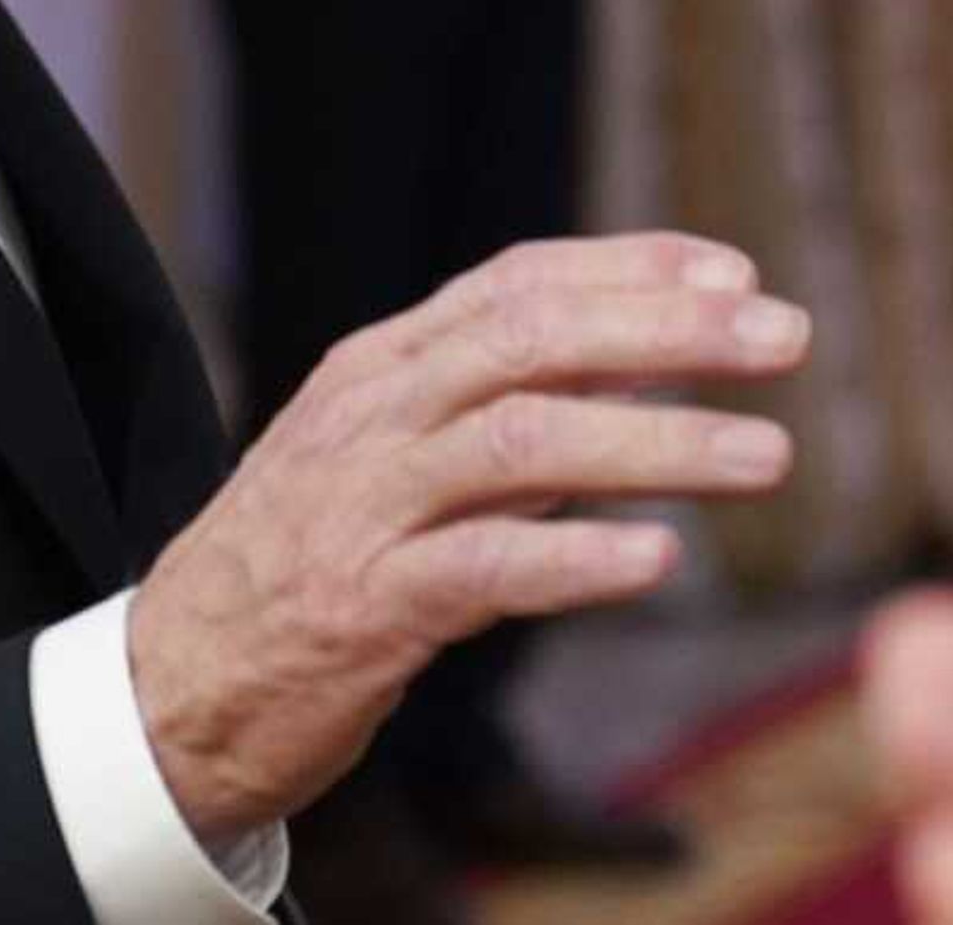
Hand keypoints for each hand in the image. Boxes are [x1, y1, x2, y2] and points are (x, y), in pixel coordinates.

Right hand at [128, 234, 808, 839]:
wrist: (169, 685)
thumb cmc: (304, 565)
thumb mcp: (394, 460)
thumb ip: (506, 412)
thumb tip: (644, 365)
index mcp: (381, 365)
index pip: (517, 282)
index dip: (631, 268)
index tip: (738, 276)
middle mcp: (373, 416)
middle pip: (532, 339)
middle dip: (668, 332)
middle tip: (783, 336)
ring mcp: (366, 508)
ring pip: (524, 443)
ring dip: (657, 442)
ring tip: (766, 455)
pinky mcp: (364, 608)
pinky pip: (485, 569)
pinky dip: (578, 558)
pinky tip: (658, 559)